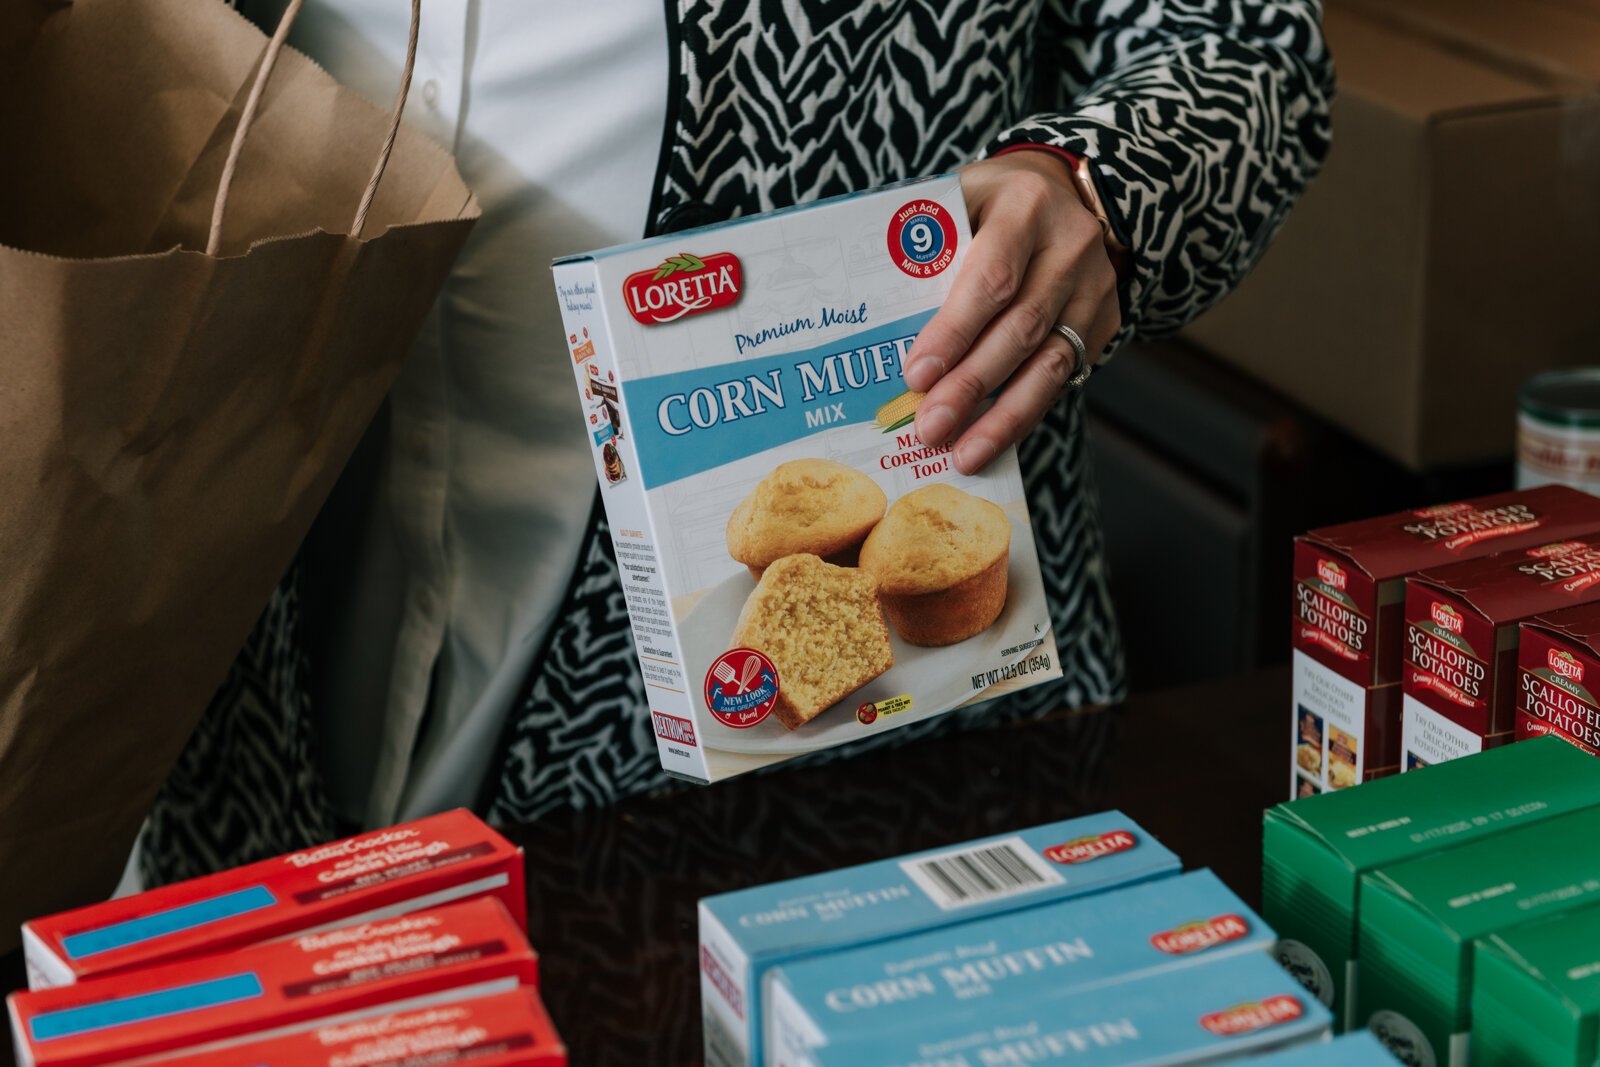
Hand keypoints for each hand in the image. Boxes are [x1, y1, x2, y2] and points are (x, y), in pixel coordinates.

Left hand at [904, 151, 1120, 473]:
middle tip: (930, 429)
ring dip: (1004, 417)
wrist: (1061, 194)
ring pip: (1050, 363)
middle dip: (971, 385)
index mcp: (1026, 206)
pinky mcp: (1104, 323)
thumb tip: (873, 323)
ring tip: (964, 454)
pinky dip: (1024, 413)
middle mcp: (1070, 246)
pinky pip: (1064, 377)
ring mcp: (1094, 288)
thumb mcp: (955, 200)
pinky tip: (992, 441)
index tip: (915, 375)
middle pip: (1020, 328)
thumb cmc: (986, 205)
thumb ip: (922, 247)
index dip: (954, 332)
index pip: (991, 278)